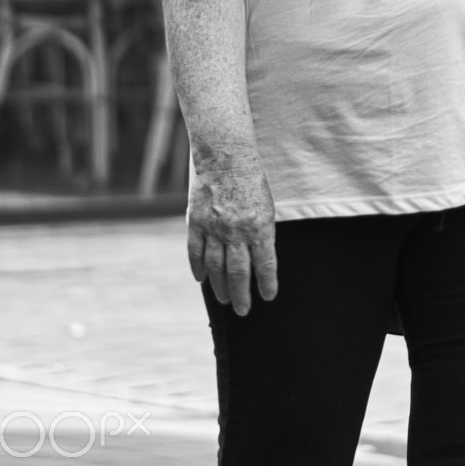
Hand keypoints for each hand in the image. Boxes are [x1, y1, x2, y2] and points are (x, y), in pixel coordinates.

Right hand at [186, 148, 278, 315]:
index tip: (269, 297)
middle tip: (243, 310)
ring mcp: (213, 228)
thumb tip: (259, 258)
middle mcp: (236, 230)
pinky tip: (202, 280)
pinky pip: (195, 252)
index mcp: (259, 225)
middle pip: (239, 272)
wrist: (224, 155)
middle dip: (242, 295)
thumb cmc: (251, 179)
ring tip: (225, 300)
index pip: (265, 263)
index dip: (267, 282)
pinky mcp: (196, 222)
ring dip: (221, 287)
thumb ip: (261, 231)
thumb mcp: (266, 204)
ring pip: (216, 267)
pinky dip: (198, 268)